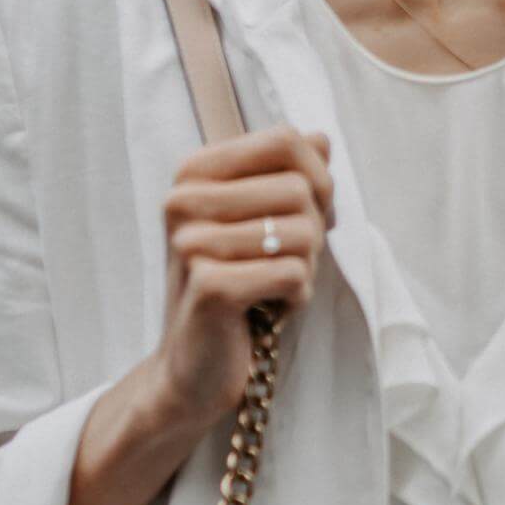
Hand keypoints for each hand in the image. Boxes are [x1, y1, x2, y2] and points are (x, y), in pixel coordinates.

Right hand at [154, 126, 333, 430]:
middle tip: (282, 261)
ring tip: (271, 286)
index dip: (317, 176)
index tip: (304, 213)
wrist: (195, 366)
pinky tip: (268, 309)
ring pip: (303, 232)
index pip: (286, 140)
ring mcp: (191, 243)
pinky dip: (297, 297)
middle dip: (312, 230)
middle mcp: (183, 200)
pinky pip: (294, 275)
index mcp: (194, 173)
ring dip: (305, 267)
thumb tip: (321, 137)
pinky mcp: (210, 288)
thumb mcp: (264, 220)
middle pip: (300, 187)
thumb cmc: (238, 285)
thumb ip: (290, 174)